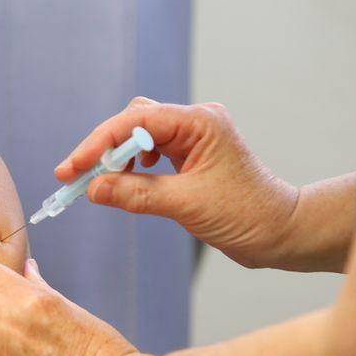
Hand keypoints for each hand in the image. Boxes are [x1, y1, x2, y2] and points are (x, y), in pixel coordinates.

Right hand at [56, 97, 299, 268]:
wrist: (282, 232)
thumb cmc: (248, 215)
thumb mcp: (187, 205)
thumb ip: (137, 194)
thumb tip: (94, 189)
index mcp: (200, 123)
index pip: (136, 122)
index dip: (99, 144)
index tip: (73, 169)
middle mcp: (196, 122)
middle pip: (134, 122)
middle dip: (103, 148)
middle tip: (75, 177)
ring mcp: (194, 138)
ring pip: (140, 136)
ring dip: (116, 157)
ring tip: (98, 182)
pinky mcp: (191, 155)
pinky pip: (151, 152)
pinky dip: (132, 166)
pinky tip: (126, 182)